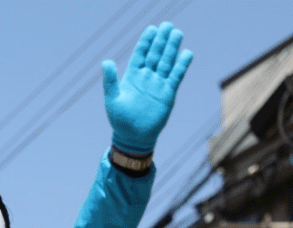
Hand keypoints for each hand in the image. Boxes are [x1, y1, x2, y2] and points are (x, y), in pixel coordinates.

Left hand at [102, 22, 192, 154]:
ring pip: (166, 62)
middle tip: (167, 25)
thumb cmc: (120, 120)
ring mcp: (158, 84)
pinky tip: (186, 54)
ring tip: (177, 33)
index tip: (151, 29)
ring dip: (171, 48)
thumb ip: (110, 81)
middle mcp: (146, 78)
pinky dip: (181, 65)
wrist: (133, 137)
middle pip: (155, 54)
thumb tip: (105, 62)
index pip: (140, 54)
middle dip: (161, 40)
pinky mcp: (168, 93)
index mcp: (132, 77)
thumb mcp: (112, 99)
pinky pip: (176, 76)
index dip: (146, 42)